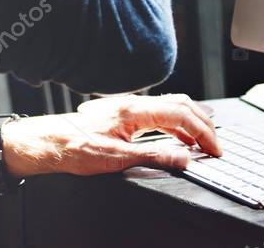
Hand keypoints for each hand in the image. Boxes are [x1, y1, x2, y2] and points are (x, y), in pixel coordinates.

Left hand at [2, 94, 219, 176]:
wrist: (47, 142)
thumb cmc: (74, 148)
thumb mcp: (116, 159)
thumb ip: (153, 156)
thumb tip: (184, 158)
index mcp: (135, 110)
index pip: (181, 114)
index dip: (202, 132)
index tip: (214, 150)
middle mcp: (134, 103)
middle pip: (180, 104)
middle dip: (203, 124)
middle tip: (216, 146)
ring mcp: (129, 107)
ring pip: (171, 106)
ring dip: (191, 122)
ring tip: (204, 141)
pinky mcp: (125, 114)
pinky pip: (159, 113)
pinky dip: (176, 124)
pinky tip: (178, 138)